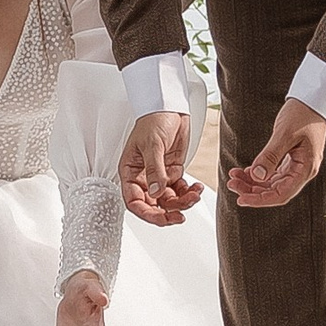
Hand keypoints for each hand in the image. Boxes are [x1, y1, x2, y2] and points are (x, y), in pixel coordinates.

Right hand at [119, 107, 201, 226]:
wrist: (169, 107)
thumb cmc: (152, 120)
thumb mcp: (152, 145)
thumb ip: (155, 170)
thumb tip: (157, 193)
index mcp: (130, 173)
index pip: (134, 201)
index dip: (147, 213)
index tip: (162, 218)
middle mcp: (143, 178)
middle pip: (153, 205)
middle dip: (168, 212)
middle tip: (181, 215)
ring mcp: (159, 176)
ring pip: (169, 200)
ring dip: (182, 201)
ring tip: (194, 194)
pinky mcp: (173, 172)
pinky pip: (180, 190)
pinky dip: (189, 192)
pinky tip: (196, 188)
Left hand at [226, 96, 325, 208]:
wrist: (313, 101)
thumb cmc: (304, 114)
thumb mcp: (285, 134)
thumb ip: (270, 156)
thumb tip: (257, 176)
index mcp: (305, 169)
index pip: (281, 194)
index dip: (260, 200)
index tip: (242, 199)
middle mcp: (302, 171)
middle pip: (275, 191)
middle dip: (252, 191)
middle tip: (233, 184)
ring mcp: (296, 166)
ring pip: (272, 183)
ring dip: (252, 183)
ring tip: (235, 177)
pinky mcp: (290, 159)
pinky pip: (272, 173)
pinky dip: (258, 173)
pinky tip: (245, 171)